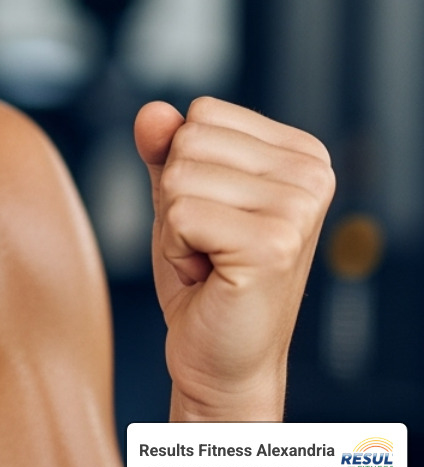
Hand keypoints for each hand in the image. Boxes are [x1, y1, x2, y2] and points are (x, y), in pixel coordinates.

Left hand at [135, 98, 333, 420]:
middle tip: (208, 244)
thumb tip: (153, 112)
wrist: (219, 355)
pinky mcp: (273, 245)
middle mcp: (314, 174)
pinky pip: (178, 214)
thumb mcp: (178, 196)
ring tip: (210, 259)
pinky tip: (209, 276)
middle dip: (177, 198)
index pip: (202, 113)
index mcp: (303, 153)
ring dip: (175, 226)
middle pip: (188, 140)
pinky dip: (176, 250)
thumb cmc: (205, 275)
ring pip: (178, 177)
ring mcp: (298, 210)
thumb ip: (165, 148)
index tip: (213, 217)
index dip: (186, 167)